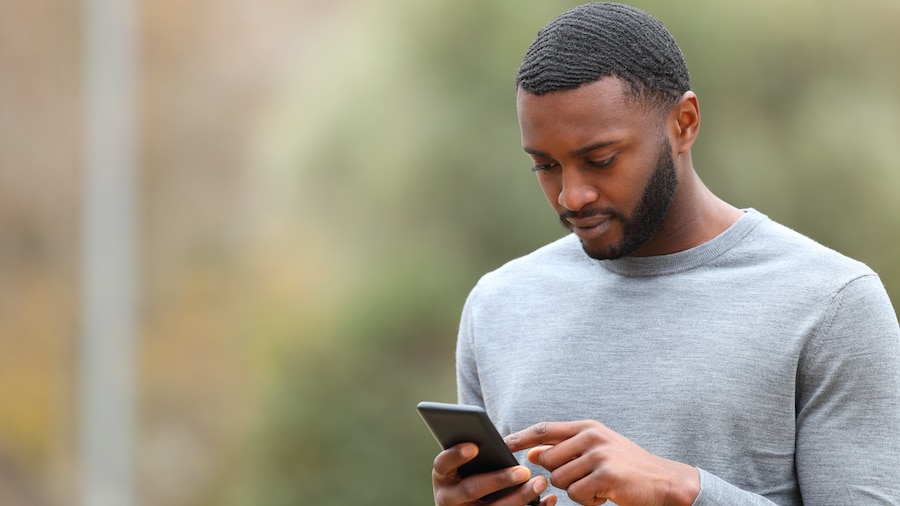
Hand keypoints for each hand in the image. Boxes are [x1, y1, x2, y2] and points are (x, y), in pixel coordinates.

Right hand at [432, 442, 557, 505]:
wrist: (467, 504)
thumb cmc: (470, 472)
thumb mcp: (464, 463)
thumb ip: (473, 451)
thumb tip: (491, 437)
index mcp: (442, 476)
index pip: (443, 463)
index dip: (457, 455)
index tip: (475, 446)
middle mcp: (448, 498)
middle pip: (472, 489)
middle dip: (499, 480)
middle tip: (523, 470)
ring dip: (519, 497)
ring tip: (540, 483)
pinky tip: (548, 499)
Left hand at [505, 421, 698, 505]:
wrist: (664, 481)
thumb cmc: (626, 466)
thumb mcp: (596, 450)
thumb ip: (565, 449)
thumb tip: (531, 453)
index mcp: (587, 427)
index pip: (544, 429)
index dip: (520, 437)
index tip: (501, 444)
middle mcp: (591, 436)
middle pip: (548, 460)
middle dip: (558, 476)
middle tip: (582, 479)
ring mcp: (599, 455)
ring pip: (560, 479)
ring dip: (575, 490)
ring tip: (597, 486)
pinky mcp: (606, 475)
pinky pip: (576, 494)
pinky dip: (587, 501)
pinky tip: (604, 495)